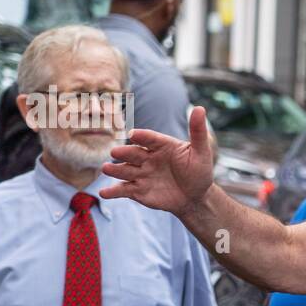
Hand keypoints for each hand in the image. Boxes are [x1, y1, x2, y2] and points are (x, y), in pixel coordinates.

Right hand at [101, 107, 215, 214]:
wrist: (195, 197)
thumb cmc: (199, 171)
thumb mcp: (201, 152)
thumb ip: (198, 132)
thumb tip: (200, 108)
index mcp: (161, 145)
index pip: (150, 138)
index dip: (142, 136)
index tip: (133, 134)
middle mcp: (148, 158)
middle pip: (133, 153)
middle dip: (124, 153)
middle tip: (115, 152)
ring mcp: (141, 174)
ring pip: (125, 170)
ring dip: (115, 170)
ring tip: (106, 169)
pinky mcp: (138, 190)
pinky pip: (124, 190)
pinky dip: (113, 191)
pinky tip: (104, 193)